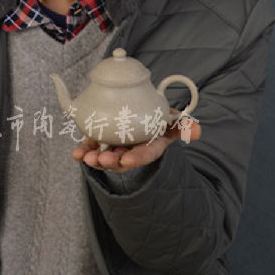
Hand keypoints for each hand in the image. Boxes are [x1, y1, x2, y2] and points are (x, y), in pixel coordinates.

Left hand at [72, 109, 200, 173]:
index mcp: (150, 145)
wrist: (142, 112)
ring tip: (85, 157)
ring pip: (105, 156)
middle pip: (122, 160)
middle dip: (111, 161)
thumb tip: (198, 130)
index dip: (137, 158)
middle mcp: (133, 150)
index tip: (127, 160)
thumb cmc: (160, 119)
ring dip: (95, 159)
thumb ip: (183, 125)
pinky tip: (76, 154)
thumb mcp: (172, 121)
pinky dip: (84, 151)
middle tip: (101, 159)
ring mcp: (116, 147)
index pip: (145, 154)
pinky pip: (93, 148)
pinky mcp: (102, 142)